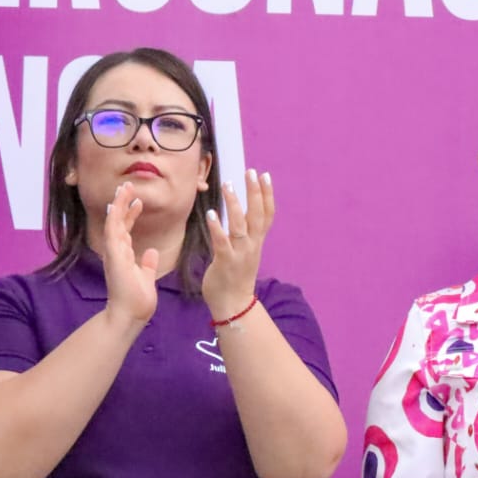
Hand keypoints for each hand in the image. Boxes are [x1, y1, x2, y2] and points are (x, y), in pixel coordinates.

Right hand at [101, 182, 158, 332]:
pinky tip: (118, 204)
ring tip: (125, 187)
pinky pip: (112, 231)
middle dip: (123, 203)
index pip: (125, 230)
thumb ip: (146, 264)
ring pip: (114, 222)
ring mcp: (113, 252)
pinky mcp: (114, 255)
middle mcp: (116, 251)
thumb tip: (151, 252)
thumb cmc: (137, 300)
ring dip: (119, 204)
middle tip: (128, 186)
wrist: (130, 315)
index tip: (138, 201)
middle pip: (118, 222)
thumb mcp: (146, 278)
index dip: (131, 215)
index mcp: (123, 256)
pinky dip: (115, 217)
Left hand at [202, 169, 272, 320]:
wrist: (233, 305)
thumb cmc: (235, 276)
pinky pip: (222, 243)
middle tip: (251, 172)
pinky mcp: (226, 263)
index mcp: (257, 242)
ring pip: (240, 226)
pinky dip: (218, 228)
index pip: (267, 215)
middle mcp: (252, 246)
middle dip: (255, 193)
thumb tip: (241, 214)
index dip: (267, 195)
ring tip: (228, 185)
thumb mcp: (245, 251)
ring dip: (234, 205)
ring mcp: (240, 254)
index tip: (265, 175)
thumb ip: (244, 234)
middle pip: (258, 216)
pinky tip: (211, 214)